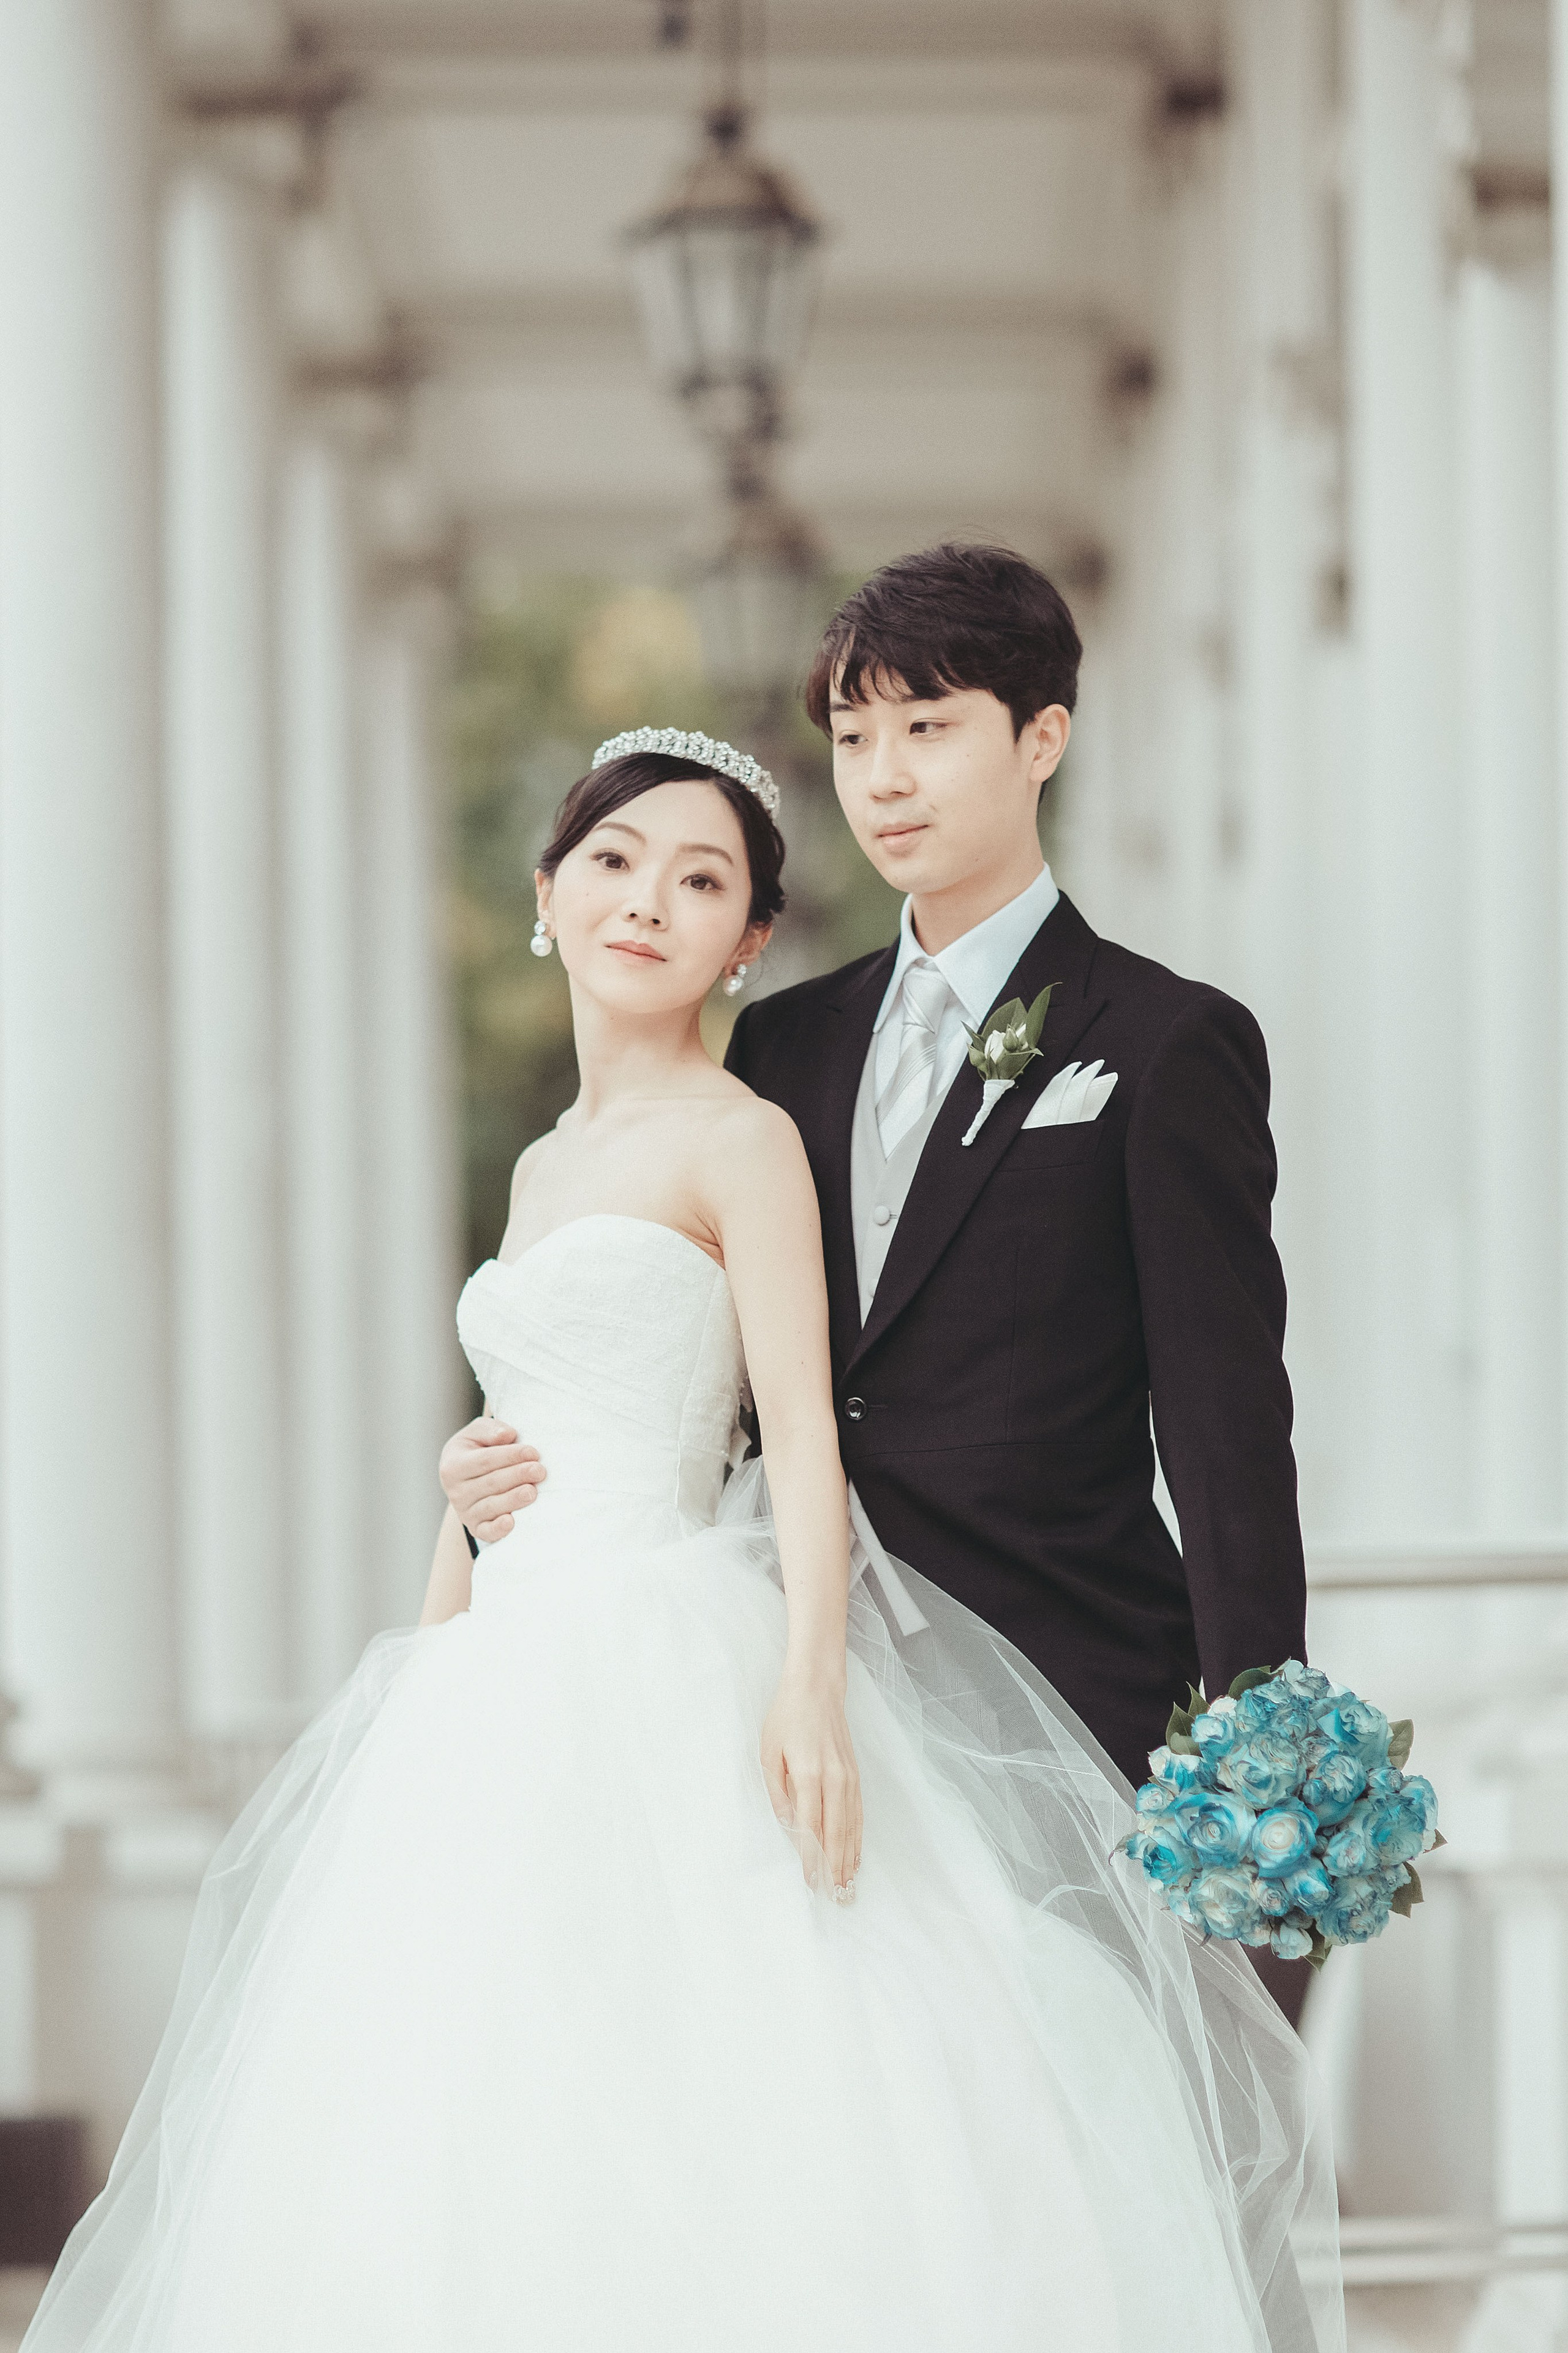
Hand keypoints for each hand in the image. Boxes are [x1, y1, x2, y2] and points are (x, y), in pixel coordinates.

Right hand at [438, 1417, 546, 1541]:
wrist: (468, 1479)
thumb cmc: (478, 1450)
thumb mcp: (477, 1433)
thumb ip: (490, 1430)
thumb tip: (507, 1435)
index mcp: (454, 1465)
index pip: (485, 1461)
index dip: (510, 1456)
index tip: (533, 1452)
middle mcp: (456, 1491)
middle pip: (491, 1483)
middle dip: (517, 1476)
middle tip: (540, 1471)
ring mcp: (465, 1511)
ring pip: (491, 1506)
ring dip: (513, 1500)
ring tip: (532, 1492)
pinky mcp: (476, 1528)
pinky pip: (486, 1531)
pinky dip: (498, 1529)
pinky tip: (511, 1522)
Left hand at [760, 1673, 862, 1898]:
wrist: (818, 1689)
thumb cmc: (787, 1718)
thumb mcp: (769, 1752)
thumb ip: (778, 1791)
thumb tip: (789, 1825)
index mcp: (808, 1773)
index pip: (811, 1825)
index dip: (811, 1856)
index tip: (811, 1881)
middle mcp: (834, 1778)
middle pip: (836, 1831)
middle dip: (835, 1866)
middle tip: (835, 1896)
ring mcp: (849, 1777)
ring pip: (852, 1826)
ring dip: (850, 1857)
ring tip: (847, 1885)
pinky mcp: (856, 1775)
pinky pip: (859, 1813)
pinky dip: (858, 1837)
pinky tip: (856, 1855)